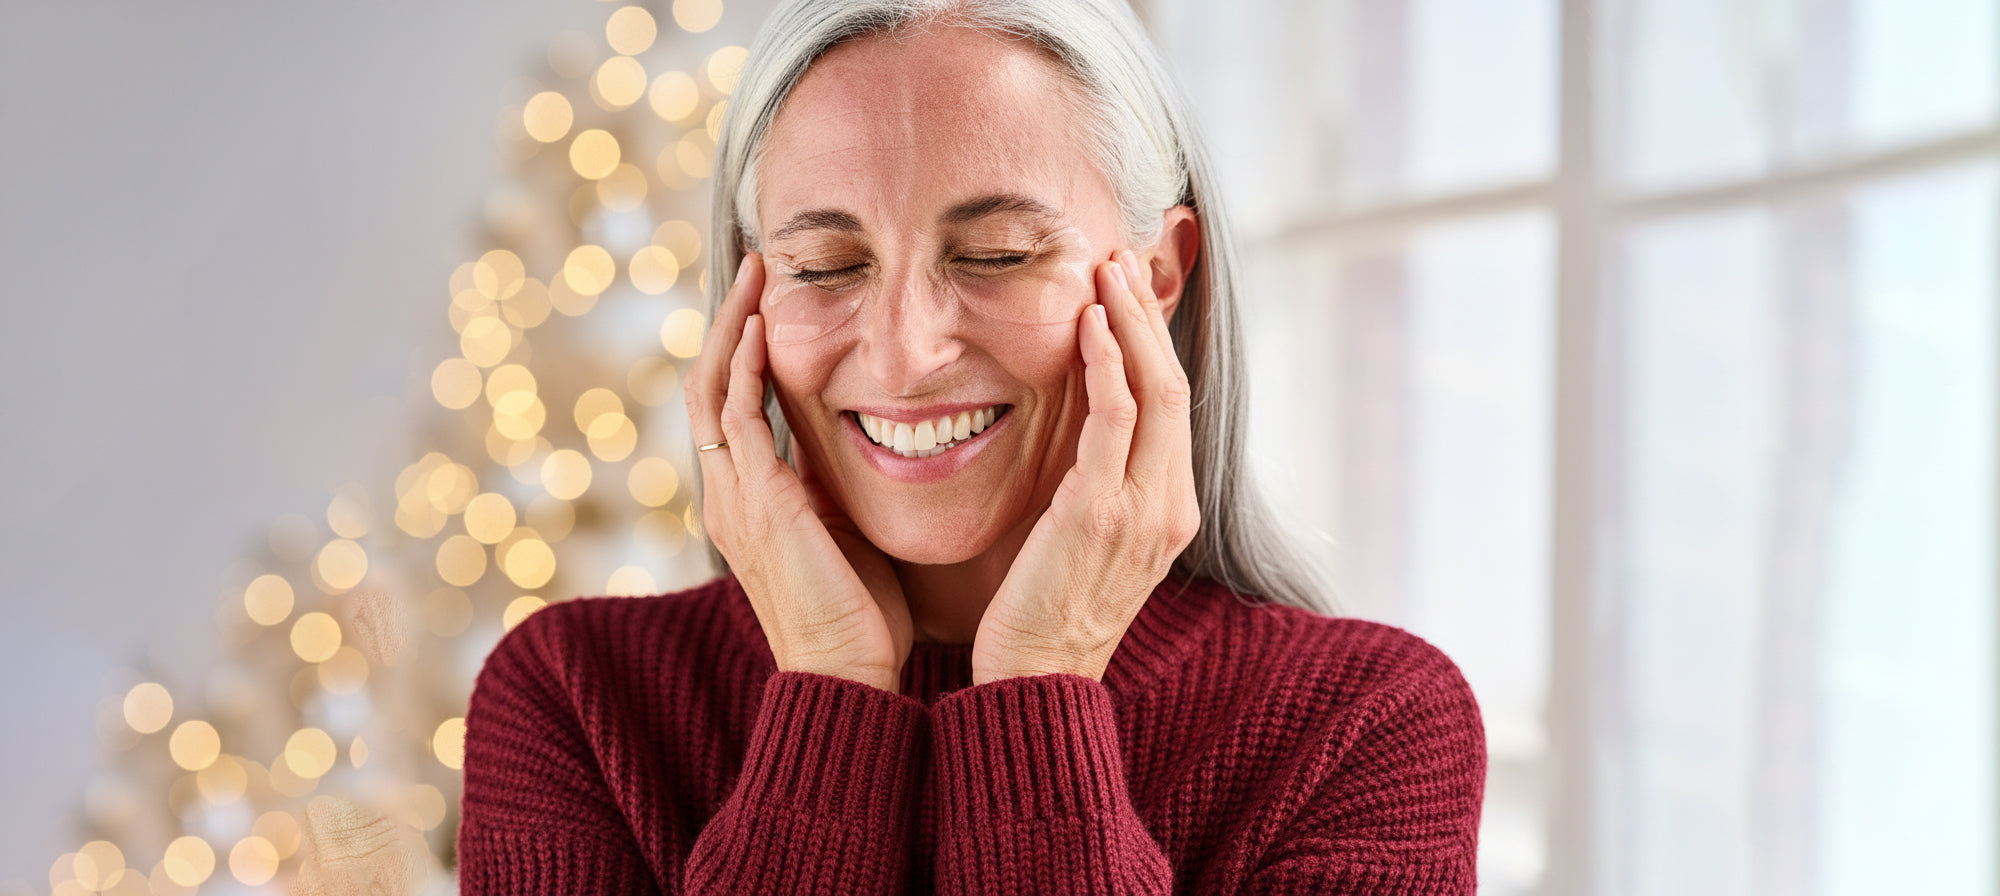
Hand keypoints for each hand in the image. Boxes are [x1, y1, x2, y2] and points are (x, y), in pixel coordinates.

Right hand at [685, 253, 913, 692]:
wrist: (848, 676)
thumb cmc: (863, 619)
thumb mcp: (850, 535)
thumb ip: (843, 490)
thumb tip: (883, 447)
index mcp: (749, 501)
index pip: (732, 406)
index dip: (744, 350)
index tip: (770, 300)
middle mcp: (729, 494)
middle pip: (709, 384)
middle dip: (729, 321)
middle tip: (757, 265)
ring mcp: (734, 497)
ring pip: (712, 389)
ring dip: (731, 325)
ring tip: (754, 272)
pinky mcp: (756, 502)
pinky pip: (735, 418)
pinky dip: (741, 367)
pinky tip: (756, 326)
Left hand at [970, 250, 1199, 684]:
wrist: (1034, 680)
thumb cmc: (1043, 613)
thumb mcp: (1082, 541)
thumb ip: (1092, 485)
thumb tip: (1073, 435)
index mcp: (1171, 511)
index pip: (1175, 406)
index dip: (1156, 342)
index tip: (1129, 292)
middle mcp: (1171, 505)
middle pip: (1177, 385)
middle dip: (1150, 316)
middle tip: (1122, 260)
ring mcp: (1144, 509)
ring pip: (1157, 390)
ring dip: (1131, 322)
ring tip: (1107, 270)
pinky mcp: (1102, 512)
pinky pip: (1118, 418)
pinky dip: (1108, 362)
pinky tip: (1088, 322)